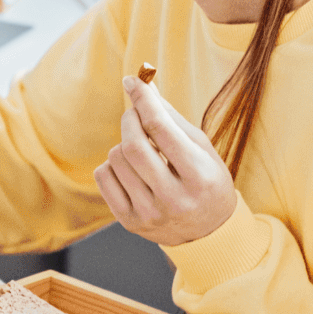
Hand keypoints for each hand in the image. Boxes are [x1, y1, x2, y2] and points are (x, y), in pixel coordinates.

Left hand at [93, 75, 237, 246]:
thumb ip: (171, 117)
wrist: (209, 232)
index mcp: (199, 176)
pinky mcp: (130, 222)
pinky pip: (103, 177)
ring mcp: (150, 214)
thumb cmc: (207, 181)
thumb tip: (144, 85)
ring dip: (123, 144)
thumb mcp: (200, 147)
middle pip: (132, 145)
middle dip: (130, 119)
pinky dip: (112, 164)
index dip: (143, 99)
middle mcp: (174, 199)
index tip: (133, 81)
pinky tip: (131, 169)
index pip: (160, 128)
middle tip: (135, 113)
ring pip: (116, 159)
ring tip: (141, 150)